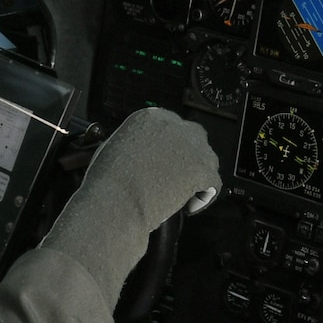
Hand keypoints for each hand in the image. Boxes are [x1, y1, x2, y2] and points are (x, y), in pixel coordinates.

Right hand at [82, 108, 222, 227]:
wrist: (117, 200)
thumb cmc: (108, 181)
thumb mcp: (115, 148)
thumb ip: (135, 143)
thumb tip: (142, 153)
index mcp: (150, 116)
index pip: (172, 127)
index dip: (171, 148)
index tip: (166, 163)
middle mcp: (174, 125)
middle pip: (193, 139)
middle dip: (188, 158)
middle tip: (176, 178)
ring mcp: (192, 146)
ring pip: (206, 160)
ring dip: (196, 176)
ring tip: (179, 194)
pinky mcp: (203, 168)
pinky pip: (213, 183)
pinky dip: (203, 197)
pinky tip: (186, 206)